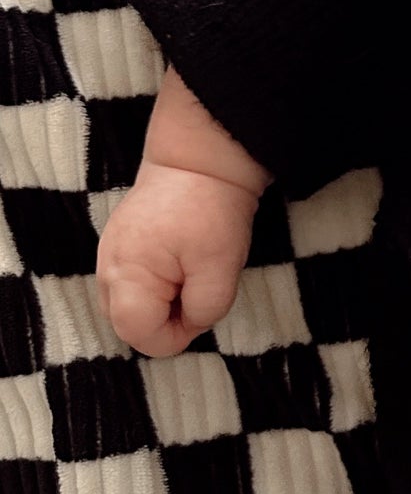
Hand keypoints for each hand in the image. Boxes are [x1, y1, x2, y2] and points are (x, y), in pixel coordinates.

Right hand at [97, 160, 258, 356]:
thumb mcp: (220, 268)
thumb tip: (191, 323)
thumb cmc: (210, 210)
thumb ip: (205, 309)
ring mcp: (109, 254)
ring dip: (160, 304)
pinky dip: (154, 285)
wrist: (199, 157)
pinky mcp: (119, 244)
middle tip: (197, 291)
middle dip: (165, 321)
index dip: (177, 336)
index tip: (203, 308)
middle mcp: (107, 269)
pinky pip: (130, 283)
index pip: (140, 336)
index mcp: (127, 277)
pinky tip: (179, 264)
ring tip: (189, 275)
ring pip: (128, 305)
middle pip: (128, 324)